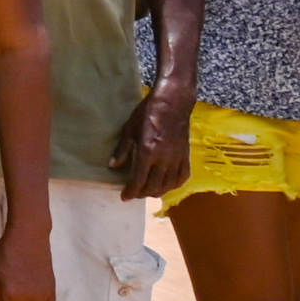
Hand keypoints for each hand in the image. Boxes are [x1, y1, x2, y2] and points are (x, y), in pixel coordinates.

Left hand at [114, 86, 193, 200]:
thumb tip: (113, 166)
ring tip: (147, 191)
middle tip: (134, 193)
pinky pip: (183, 176)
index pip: (139, 180)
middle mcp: (164, 158)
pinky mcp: (186, 155)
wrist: (173, 103)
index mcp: (148, 151)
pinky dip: (174, 184)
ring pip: (169, 184)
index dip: (131, 191)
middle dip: (142, 193)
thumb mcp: (129, 129)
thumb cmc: (147, 113)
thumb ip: (122, 149)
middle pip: (154, 185)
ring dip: (157, 191)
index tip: (124, 197)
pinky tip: (167, 185)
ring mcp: (177, 158)